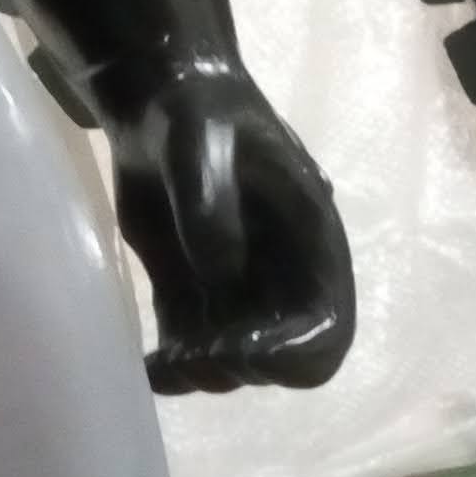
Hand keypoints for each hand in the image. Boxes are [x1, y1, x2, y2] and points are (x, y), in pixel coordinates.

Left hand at [107, 65, 357, 393]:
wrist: (157, 103)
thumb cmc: (196, 112)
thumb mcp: (200, 140)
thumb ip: (210, 199)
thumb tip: (220, 270)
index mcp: (311, 243)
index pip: (327, 328)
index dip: (291, 352)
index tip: (237, 345)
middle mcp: (283, 277)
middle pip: (287, 361)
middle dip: (244, 367)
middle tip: (192, 353)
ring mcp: (237, 292)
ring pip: (237, 364)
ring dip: (202, 373)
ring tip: (163, 358)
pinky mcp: (194, 296)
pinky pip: (192, 353)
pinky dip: (172, 370)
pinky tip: (148, 364)